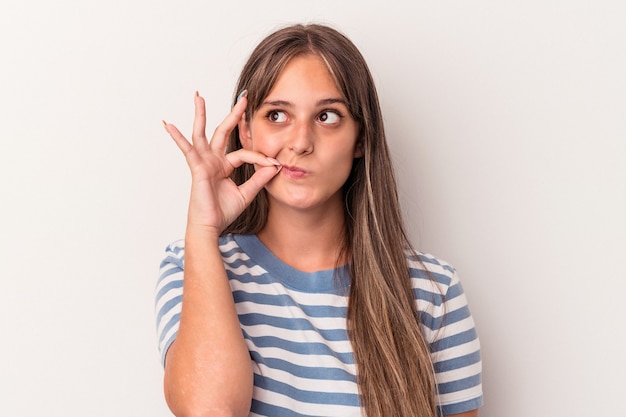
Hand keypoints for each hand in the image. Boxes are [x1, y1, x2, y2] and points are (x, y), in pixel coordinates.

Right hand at [163, 91, 280, 234]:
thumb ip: (259, 179)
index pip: (244, 152)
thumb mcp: (247, 193)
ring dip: (201, 114)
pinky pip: (187, 150)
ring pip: (202, 133)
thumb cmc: (223, 212)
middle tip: (244, 98)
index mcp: (224, 165)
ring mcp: (203, 162)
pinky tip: (169, 125)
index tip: (275, 163)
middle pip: (223, 132)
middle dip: (233, 115)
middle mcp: (213, 160)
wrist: (211, 226)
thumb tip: (275, 166)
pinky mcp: (197, 168)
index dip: (260, 156)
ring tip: (198, 96)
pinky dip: (178, 137)